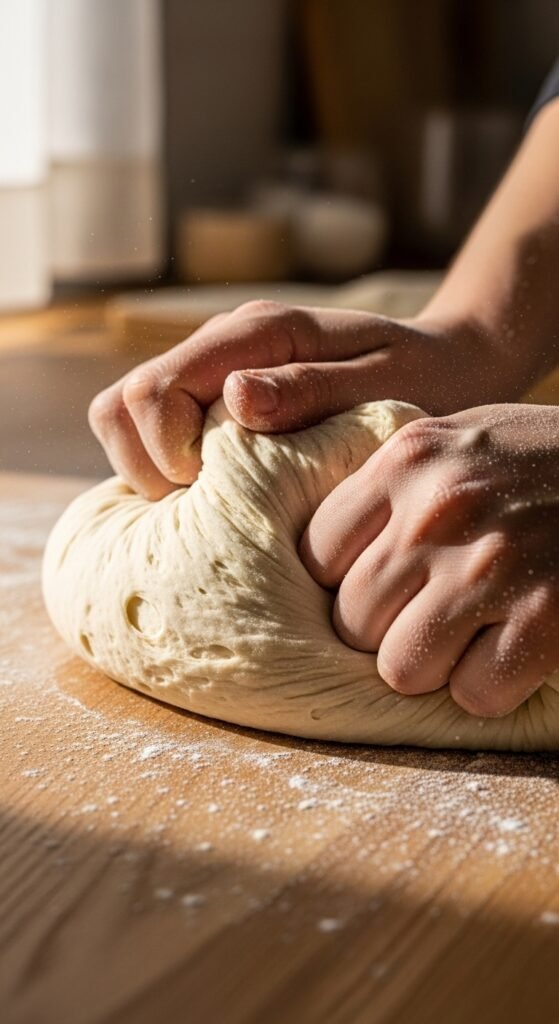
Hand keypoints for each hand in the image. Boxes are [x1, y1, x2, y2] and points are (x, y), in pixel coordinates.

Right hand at [89, 300, 515, 498]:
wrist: (450, 364)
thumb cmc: (426, 381)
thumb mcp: (386, 388)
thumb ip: (311, 389)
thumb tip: (234, 396)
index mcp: (258, 334)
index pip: (154, 390)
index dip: (167, 453)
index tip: (218, 488)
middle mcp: (223, 345)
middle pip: (121, 404)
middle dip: (148, 468)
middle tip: (211, 503)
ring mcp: (214, 371)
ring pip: (125, 419)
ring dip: (152, 472)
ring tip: (215, 502)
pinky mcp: (216, 399)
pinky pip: (157, 435)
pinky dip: (167, 471)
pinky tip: (214, 497)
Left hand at [300, 404, 558, 717]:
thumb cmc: (543, 458)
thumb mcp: (460, 437)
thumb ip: (395, 482)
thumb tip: (325, 551)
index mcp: (408, 460)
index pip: (317, 555)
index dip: (345, 580)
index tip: (384, 581)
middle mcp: (438, 512)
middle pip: (352, 621)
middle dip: (387, 628)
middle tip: (433, 610)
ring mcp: (491, 568)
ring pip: (401, 669)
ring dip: (435, 664)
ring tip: (472, 630)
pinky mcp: (545, 619)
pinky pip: (474, 695)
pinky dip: (492, 685)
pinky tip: (515, 646)